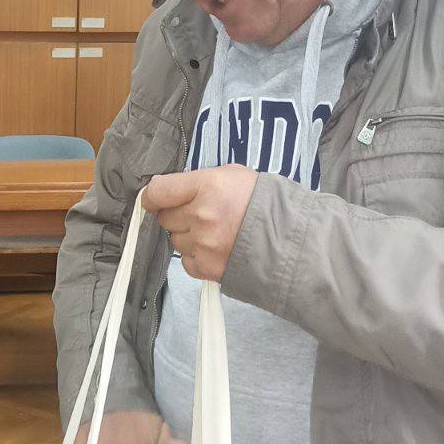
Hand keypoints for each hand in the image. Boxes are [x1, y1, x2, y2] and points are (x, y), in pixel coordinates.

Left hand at [143, 166, 257, 280]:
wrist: (292, 239)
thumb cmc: (265, 203)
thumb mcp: (234, 175)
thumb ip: (198, 181)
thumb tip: (166, 188)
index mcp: (207, 187)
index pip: (159, 192)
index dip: (152, 196)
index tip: (152, 199)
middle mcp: (202, 216)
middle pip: (165, 218)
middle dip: (178, 216)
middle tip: (200, 214)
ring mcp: (203, 244)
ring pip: (175, 240)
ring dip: (188, 236)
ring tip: (215, 232)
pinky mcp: (207, 268)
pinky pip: (185, 262)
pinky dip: (196, 256)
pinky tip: (216, 249)